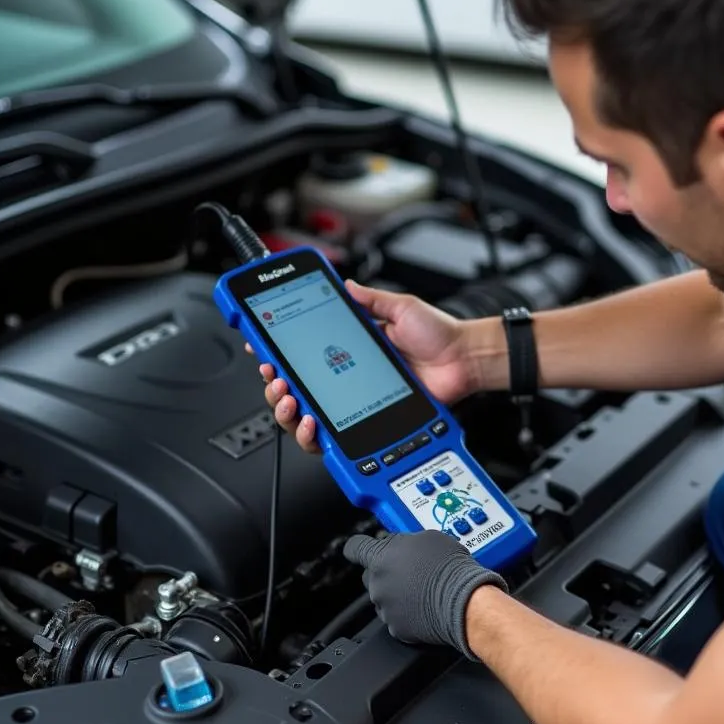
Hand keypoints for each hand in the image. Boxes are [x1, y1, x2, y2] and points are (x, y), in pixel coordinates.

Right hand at [250, 280, 477, 453]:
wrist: (464, 360)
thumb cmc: (440, 336)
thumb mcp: (402, 307)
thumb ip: (372, 299)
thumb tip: (345, 285)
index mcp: (349, 349)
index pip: (303, 354)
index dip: (277, 354)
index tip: (259, 348)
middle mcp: (346, 378)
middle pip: (295, 390)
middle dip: (275, 385)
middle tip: (275, 377)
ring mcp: (354, 403)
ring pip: (305, 418)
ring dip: (287, 411)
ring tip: (290, 400)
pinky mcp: (366, 423)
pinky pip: (333, 439)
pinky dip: (314, 436)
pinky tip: (312, 424)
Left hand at [343, 530, 506, 657]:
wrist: (464, 602)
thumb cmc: (449, 568)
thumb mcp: (428, 537)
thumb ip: (404, 541)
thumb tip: (402, 546)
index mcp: (381, 557)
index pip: (355, 548)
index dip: (358, 547)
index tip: (361, 549)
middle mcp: (377, 584)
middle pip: (370, 575)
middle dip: (385, 572)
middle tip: (408, 571)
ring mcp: (385, 608)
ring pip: (384, 597)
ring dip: (397, 593)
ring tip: (421, 590)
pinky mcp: (396, 629)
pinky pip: (397, 618)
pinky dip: (407, 613)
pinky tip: (423, 606)